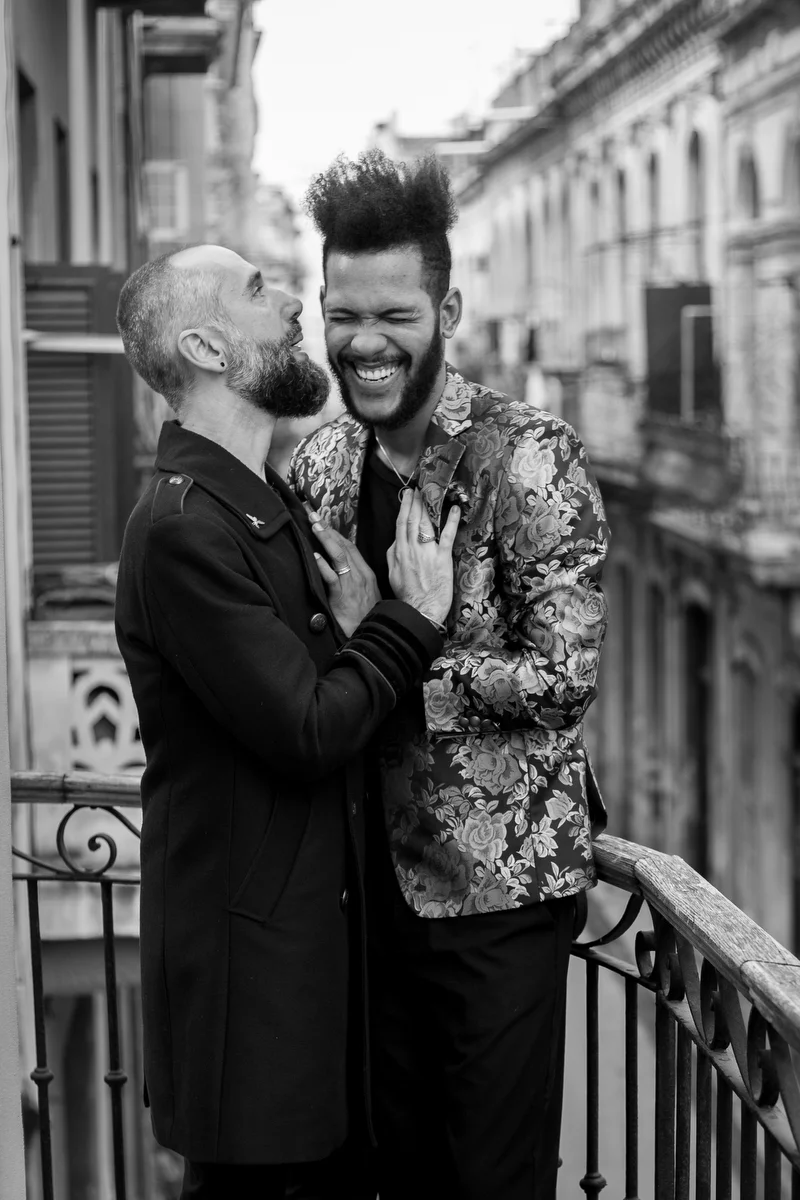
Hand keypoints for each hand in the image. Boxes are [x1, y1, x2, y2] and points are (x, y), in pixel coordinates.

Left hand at [307, 509, 380, 636]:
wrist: (374, 638)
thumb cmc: (365, 619)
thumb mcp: (364, 596)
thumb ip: (353, 581)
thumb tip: (339, 570)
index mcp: (366, 574)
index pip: (350, 547)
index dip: (336, 532)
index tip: (324, 520)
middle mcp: (361, 575)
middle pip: (344, 546)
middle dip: (328, 528)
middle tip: (313, 513)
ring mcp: (353, 585)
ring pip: (339, 556)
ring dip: (325, 538)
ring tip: (313, 525)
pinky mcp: (343, 597)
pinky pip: (332, 578)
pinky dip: (323, 565)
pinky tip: (315, 556)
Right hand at [388, 489, 459, 626]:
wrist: (420, 609)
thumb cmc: (407, 595)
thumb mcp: (392, 574)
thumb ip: (393, 555)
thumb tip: (396, 542)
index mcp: (398, 551)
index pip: (400, 523)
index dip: (404, 507)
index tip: (407, 496)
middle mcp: (411, 548)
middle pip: (413, 519)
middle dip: (416, 501)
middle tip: (419, 488)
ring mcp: (427, 552)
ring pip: (426, 523)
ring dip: (428, 507)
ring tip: (431, 493)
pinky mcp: (442, 558)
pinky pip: (447, 536)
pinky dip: (451, 521)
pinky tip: (455, 509)